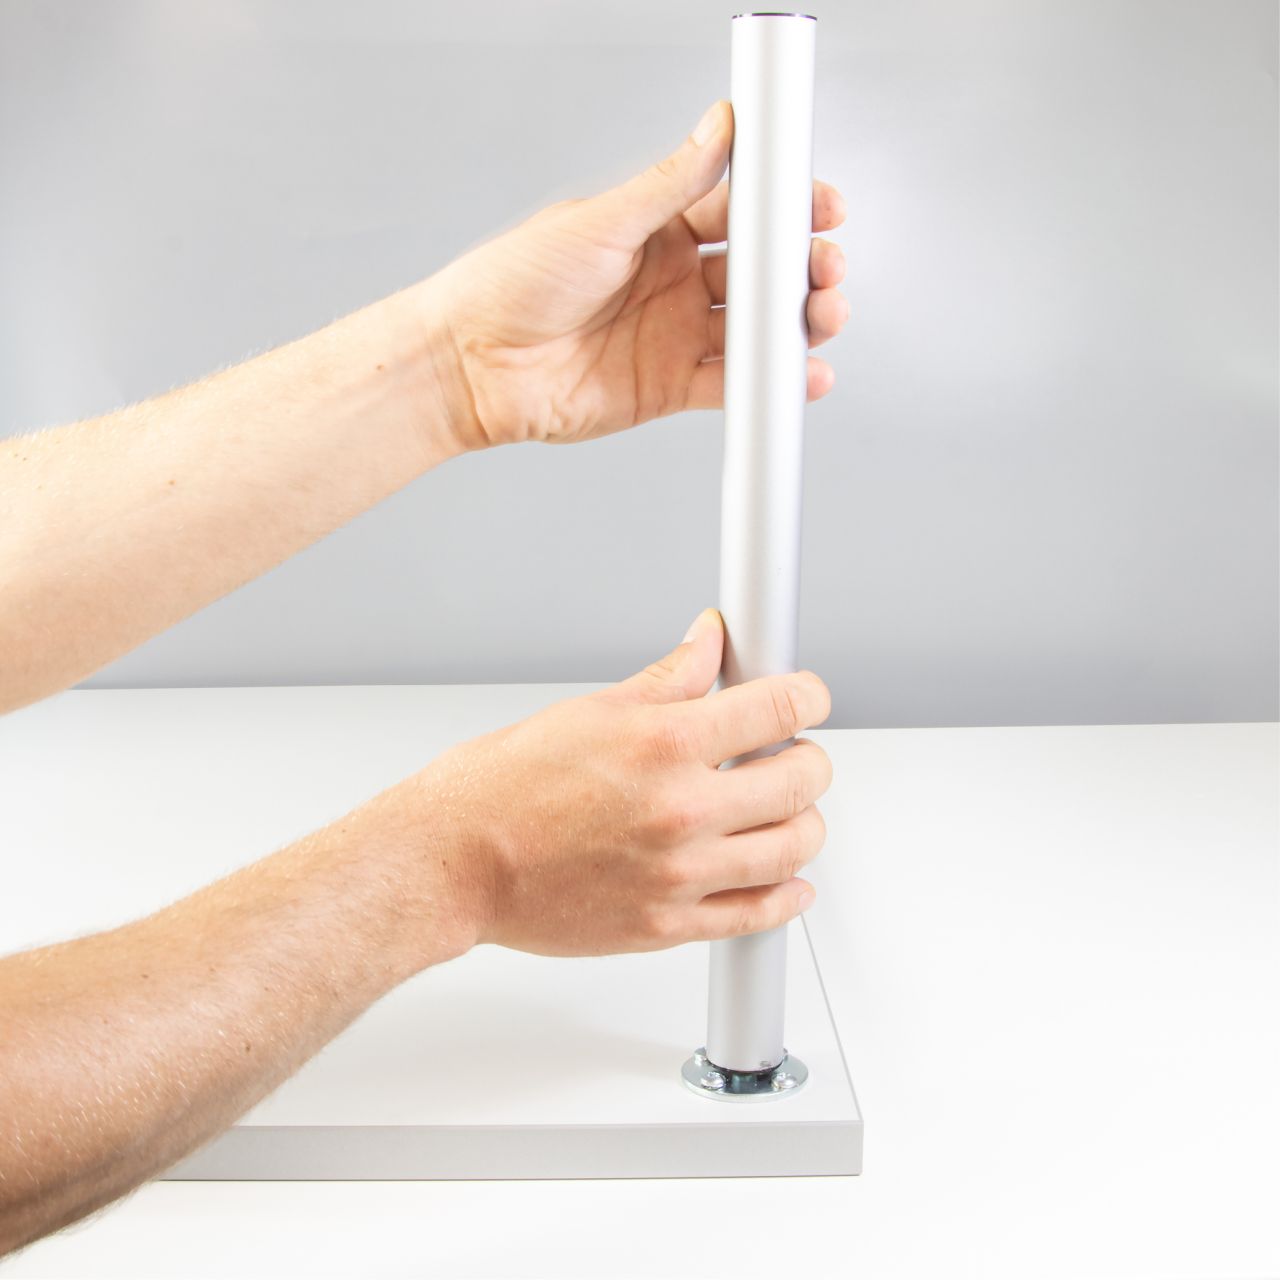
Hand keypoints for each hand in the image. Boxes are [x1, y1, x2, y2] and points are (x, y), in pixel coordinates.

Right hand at [408, 607, 831, 957]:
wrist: (454, 863)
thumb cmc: (502, 788)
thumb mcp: (591, 711)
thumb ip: (669, 677)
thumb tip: (710, 642)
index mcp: (663, 743)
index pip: (779, 707)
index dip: (808, 694)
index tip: (807, 697)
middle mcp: (680, 809)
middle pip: (802, 779)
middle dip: (809, 758)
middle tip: (792, 753)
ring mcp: (678, 873)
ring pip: (794, 848)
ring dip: (805, 823)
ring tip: (785, 811)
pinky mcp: (667, 924)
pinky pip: (758, 915)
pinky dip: (788, 896)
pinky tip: (788, 881)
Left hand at [425, 100, 848, 448]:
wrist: (473, 365)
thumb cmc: (512, 282)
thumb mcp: (599, 222)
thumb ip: (669, 184)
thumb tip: (720, 128)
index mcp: (657, 231)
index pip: (738, 211)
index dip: (783, 209)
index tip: (821, 206)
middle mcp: (672, 282)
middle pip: (758, 273)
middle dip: (800, 270)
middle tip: (825, 268)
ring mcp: (674, 336)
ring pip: (753, 329)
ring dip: (795, 325)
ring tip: (822, 318)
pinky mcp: (668, 387)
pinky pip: (730, 385)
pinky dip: (769, 383)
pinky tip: (800, 376)